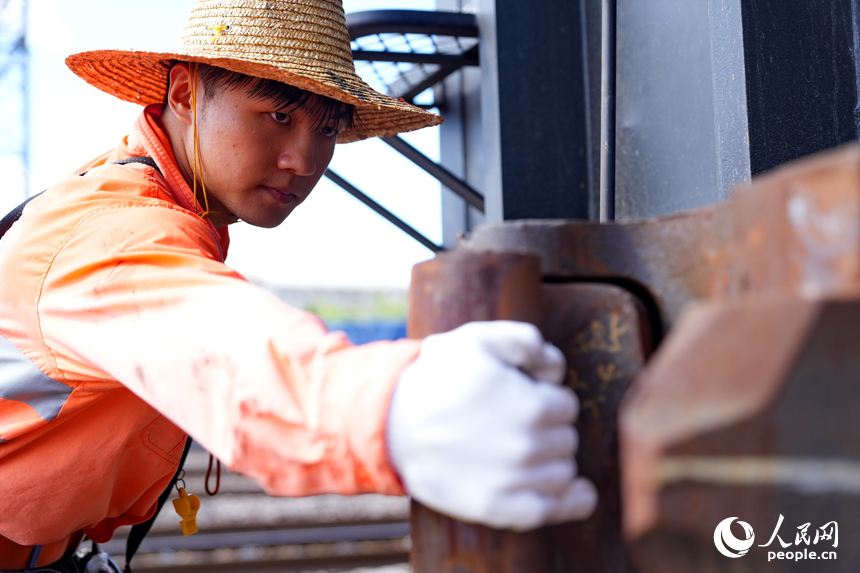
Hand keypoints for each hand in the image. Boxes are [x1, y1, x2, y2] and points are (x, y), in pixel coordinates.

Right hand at [386, 321, 596, 530]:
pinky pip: (554, 510)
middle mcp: (528, 446)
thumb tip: (555, 370)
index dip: (546, 398)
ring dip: (552, 461)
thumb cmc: (434, 378)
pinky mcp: (498, 508)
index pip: (566, 405)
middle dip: (548, 429)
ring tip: (523, 451)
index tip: (523, 397)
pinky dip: (571, 502)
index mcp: (531, 405)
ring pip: (563, 472)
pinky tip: (577, 493)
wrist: (390, 424)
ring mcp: (514, 480)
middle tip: (513, 424)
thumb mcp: (476, 338)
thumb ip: (526, 339)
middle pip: (566, 439)